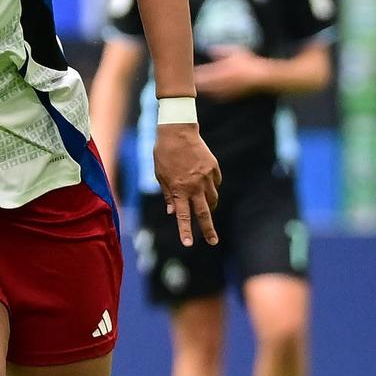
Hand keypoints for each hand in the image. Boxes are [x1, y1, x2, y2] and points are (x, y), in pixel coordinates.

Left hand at [153, 123, 220, 246]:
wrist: (178, 131)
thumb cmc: (164, 154)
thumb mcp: (160, 176)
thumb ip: (168, 195)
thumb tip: (173, 212)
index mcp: (178, 190)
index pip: (183, 216)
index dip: (186, 231)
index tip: (189, 244)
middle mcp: (194, 186)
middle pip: (204, 213)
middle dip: (209, 230)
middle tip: (214, 242)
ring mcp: (206, 177)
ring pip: (212, 199)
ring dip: (209, 206)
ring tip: (204, 206)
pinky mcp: (214, 168)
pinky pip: (215, 184)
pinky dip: (211, 187)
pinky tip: (203, 182)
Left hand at [193, 48, 270, 99]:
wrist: (261, 77)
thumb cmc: (249, 63)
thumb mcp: (235, 52)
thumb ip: (221, 51)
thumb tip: (210, 49)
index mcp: (221, 69)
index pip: (203, 71)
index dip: (194, 71)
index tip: (188, 69)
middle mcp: (221, 81)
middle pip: (202, 84)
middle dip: (195, 82)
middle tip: (186, 80)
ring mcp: (225, 90)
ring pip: (207, 91)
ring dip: (200, 89)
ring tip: (194, 86)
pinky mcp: (229, 96)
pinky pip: (215, 97)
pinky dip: (210, 94)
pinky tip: (208, 92)